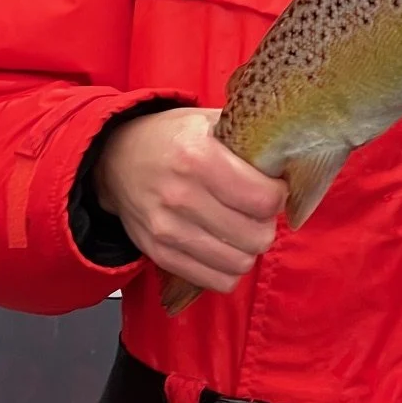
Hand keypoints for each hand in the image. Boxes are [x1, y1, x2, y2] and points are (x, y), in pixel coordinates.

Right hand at [94, 108, 285, 294]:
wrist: (113, 160)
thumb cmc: (168, 138)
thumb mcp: (205, 121)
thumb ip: (246, 139)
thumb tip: (288, 161)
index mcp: (197, 156)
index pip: (264, 199)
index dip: (278, 195)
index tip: (271, 188)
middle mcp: (181, 196)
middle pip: (257, 236)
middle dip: (265, 223)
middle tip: (256, 209)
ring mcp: (167, 229)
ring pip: (239, 263)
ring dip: (247, 248)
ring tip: (239, 227)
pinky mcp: (160, 254)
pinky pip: (216, 281)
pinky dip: (227, 268)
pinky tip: (222, 246)